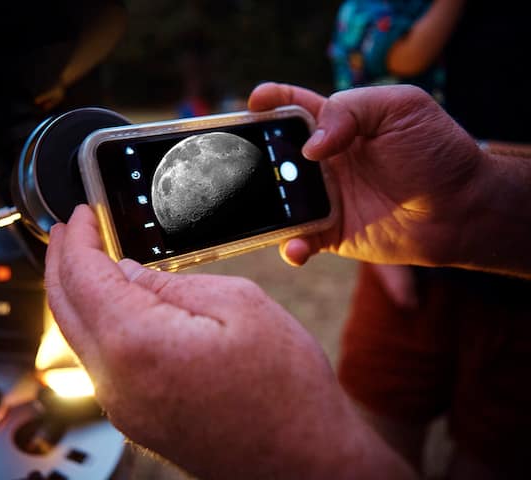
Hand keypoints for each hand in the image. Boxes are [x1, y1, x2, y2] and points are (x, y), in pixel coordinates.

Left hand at [44, 205, 412, 479]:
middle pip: (64, 307)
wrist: (303, 461)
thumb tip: (125, 271)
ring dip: (77, 293)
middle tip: (69, 231)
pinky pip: (100, 362)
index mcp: (138, 343)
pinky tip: (114, 305)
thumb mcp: (239, 305)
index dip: (77, 237)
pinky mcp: (135, 419)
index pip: (82, 275)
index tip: (80, 215)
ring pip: (78, 336)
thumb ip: (170, 282)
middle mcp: (117, 382)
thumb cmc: (286, 390)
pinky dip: (97, 323)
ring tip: (89, 261)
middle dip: (61, 261)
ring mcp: (123, 407)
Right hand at [248, 82, 483, 267]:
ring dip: (265, 205)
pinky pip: (299, 240)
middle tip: (246, 162)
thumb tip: (309, 148)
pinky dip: (291, 247)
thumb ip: (350, 110)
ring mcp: (323, 198)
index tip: (255, 103)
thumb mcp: (400, 107)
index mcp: (336, 124)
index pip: (293, 106)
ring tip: (262, 209)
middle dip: (254, 157)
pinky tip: (296, 248)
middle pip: (274, 155)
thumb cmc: (437, 151)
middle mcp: (323, 161)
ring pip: (278, 200)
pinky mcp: (330, 233)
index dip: (270, 101)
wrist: (463, 207)